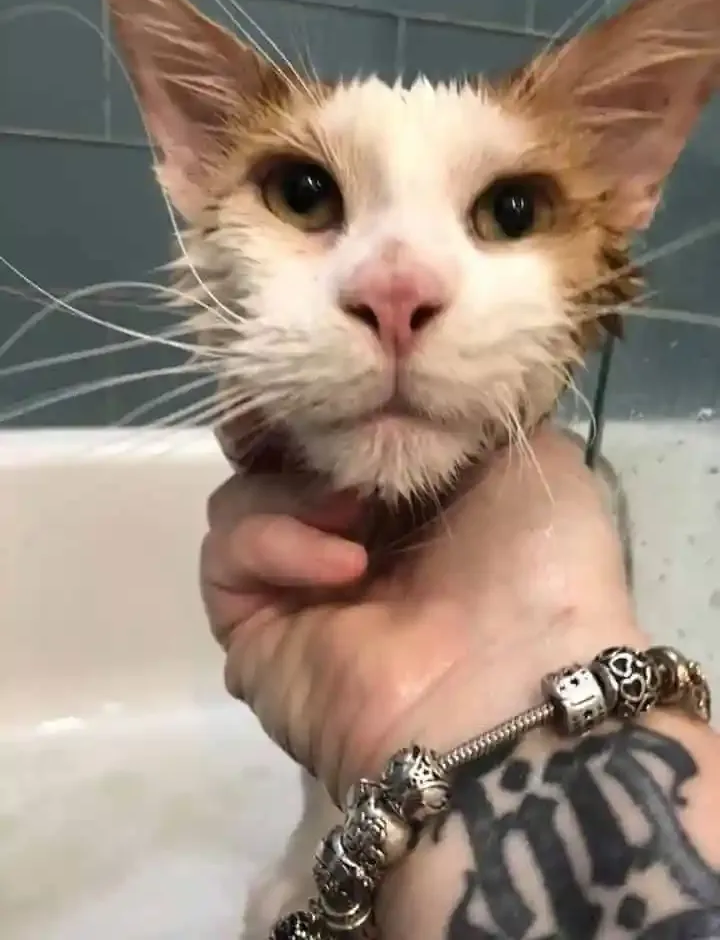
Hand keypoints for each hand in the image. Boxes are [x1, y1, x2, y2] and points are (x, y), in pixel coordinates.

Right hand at [201, 426, 643, 802]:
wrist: (512, 688)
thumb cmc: (536, 563)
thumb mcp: (537, 454)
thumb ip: (473, 409)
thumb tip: (413, 390)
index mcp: (407, 496)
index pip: (336, 430)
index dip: (328, 397)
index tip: (333, 364)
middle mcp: (345, 536)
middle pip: (274, 456)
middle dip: (283, 426)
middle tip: (306, 409)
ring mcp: (296, 584)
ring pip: (240, 495)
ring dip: (292, 488)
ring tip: (357, 514)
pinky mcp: (253, 627)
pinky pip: (225, 555)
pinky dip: (274, 541)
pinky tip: (344, 568)